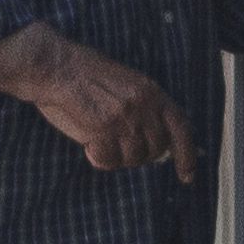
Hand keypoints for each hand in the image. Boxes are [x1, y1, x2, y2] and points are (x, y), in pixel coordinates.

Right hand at [0, 22, 198, 181]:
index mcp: (152, 91)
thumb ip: (144, 108)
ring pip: (132, 159)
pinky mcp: (104, 130)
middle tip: (118, 148)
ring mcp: (124, 119)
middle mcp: (143, 106)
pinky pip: (109, 161)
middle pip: (155, 149)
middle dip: (139, 156)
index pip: (180, 127)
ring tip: (99, 142)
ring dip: (116, 157)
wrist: (56, 68)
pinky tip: (88, 146)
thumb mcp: (126, 83)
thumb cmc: (84, 74)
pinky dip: (99, 159)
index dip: (187, 154)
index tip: (187, 175)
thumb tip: (155, 142)